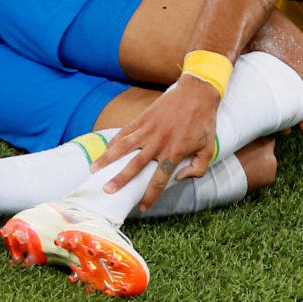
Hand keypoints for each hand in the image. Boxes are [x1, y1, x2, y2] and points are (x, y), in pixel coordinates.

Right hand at [91, 74, 219, 211]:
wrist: (197, 93)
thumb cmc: (204, 122)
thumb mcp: (208, 149)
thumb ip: (197, 168)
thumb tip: (179, 178)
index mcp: (174, 153)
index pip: (159, 181)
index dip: (150, 196)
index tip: (142, 207)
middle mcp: (158, 143)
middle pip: (135, 165)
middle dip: (120, 179)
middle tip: (107, 191)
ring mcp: (148, 130)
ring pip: (124, 147)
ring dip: (108, 159)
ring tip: (94, 169)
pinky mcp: (143, 119)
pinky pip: (125, 132)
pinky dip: (114, 141)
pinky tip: (105, 150)